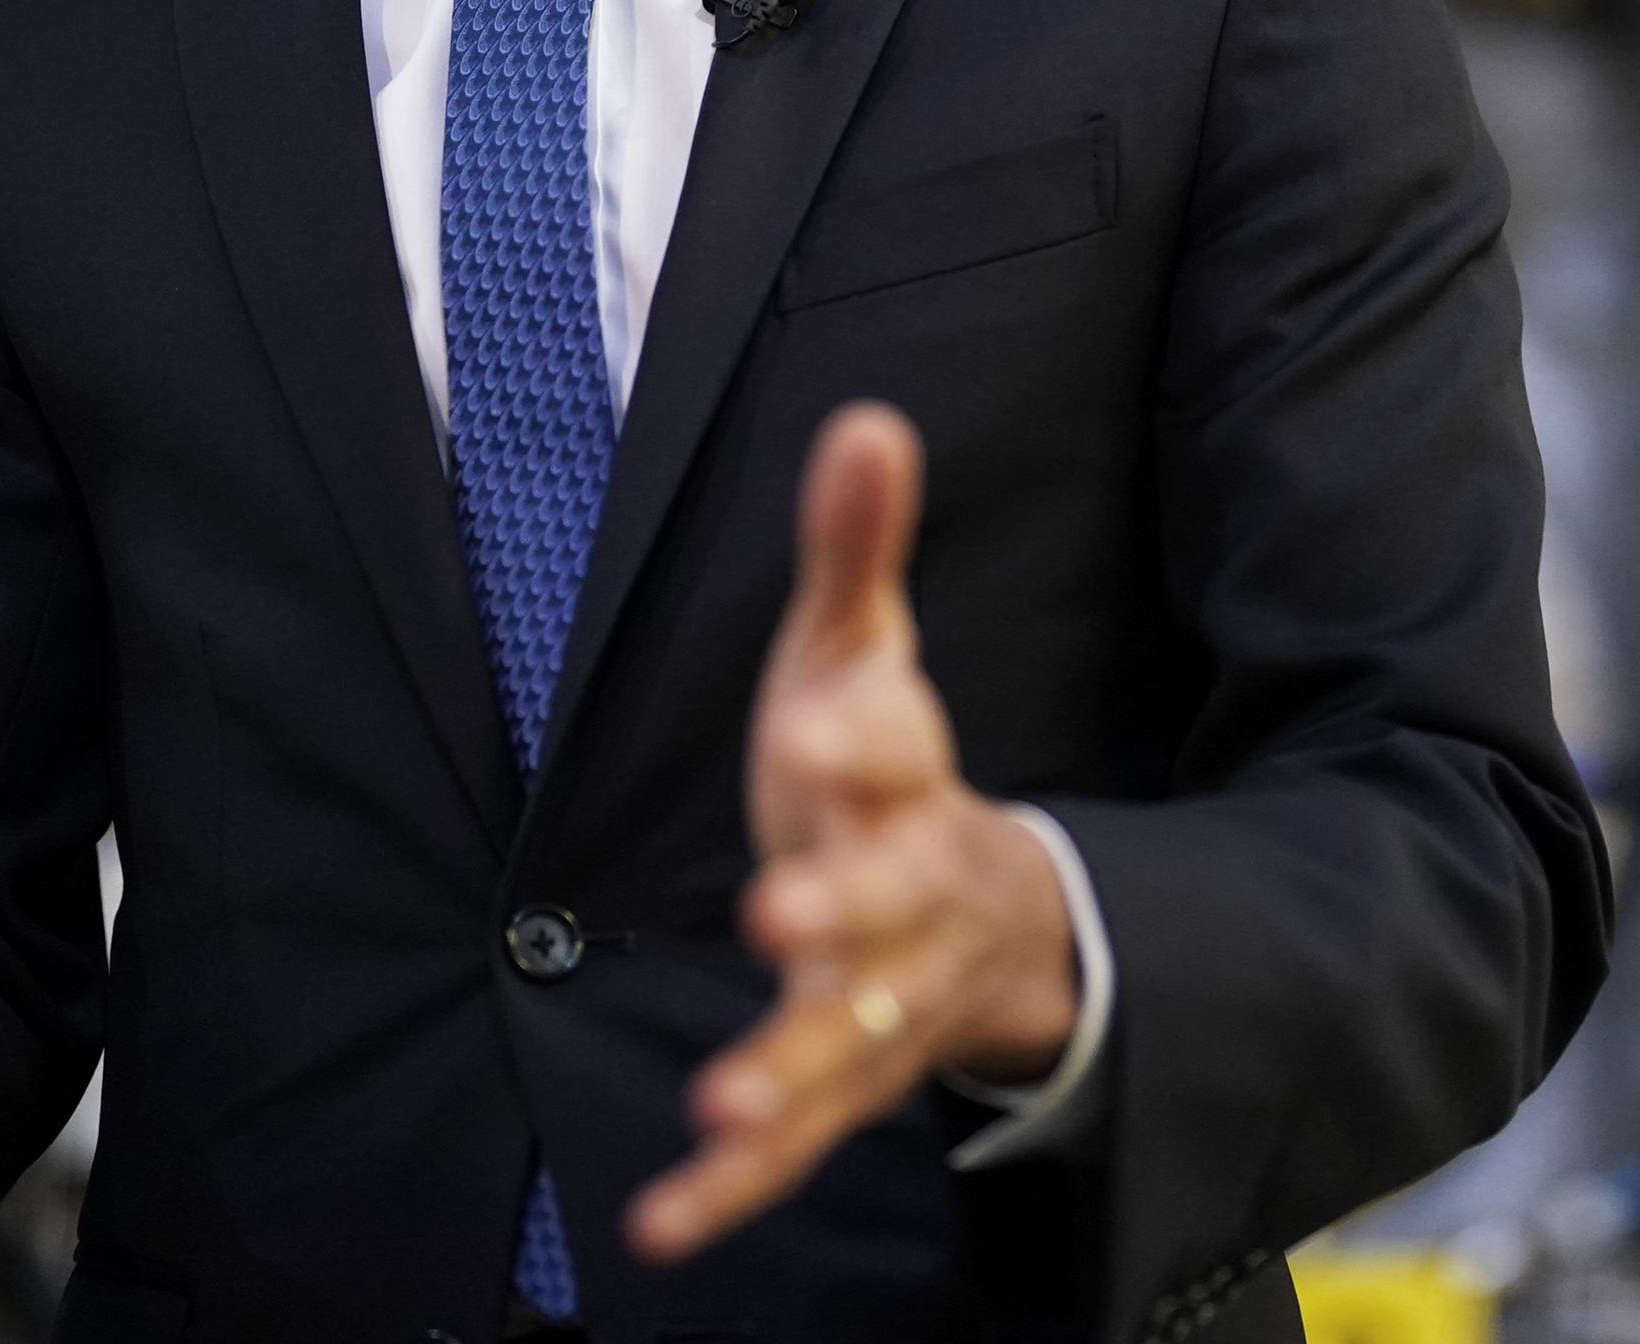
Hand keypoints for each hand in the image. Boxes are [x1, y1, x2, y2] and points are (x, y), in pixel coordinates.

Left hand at [627, 403, 1080, 1263]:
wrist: (979, 921)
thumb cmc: (882, 770)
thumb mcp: (863, 653)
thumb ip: (856, 549)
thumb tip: (868, 418)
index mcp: (906, 779)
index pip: (897, 749)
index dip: (861, 736)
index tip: (816, 720)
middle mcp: (904, 895)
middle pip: (886, 905)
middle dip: (840, 908)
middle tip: (777, 908)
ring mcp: (876, 1001)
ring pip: (844, 1039)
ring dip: (787, 1070)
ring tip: (723, 1098)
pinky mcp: (835, 1081)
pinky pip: (793, 1144)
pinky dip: (733, 1187)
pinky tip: (660, 1221)